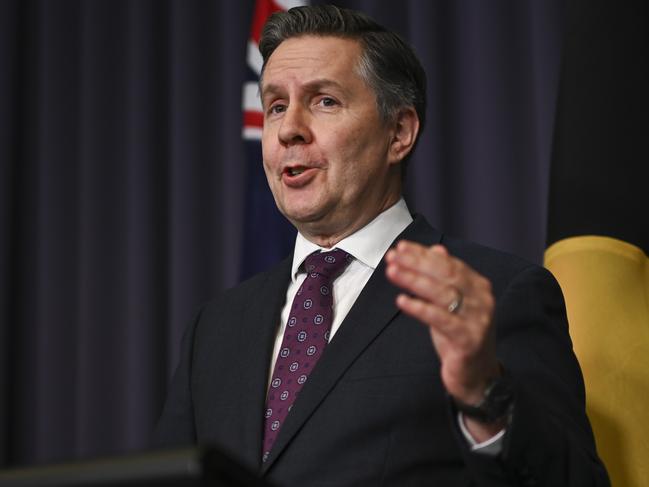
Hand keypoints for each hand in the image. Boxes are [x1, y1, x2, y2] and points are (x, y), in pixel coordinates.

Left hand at [385, 241, 503, 437]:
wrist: (477, 375)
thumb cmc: (460, 335)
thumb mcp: (451, 304)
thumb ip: (445, 277)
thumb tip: (436, 249)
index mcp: (478, 286)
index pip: (448, 263)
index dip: (423, 254)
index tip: (401, 247)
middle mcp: (482, 299)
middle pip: (445, 274)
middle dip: (416, 263)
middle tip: (392, 256)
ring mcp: (477, 319)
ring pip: (442, 293)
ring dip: (414, 280)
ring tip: (392, 272)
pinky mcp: (468, 339)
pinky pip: (441, 319)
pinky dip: (420, 308)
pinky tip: (401, 300)